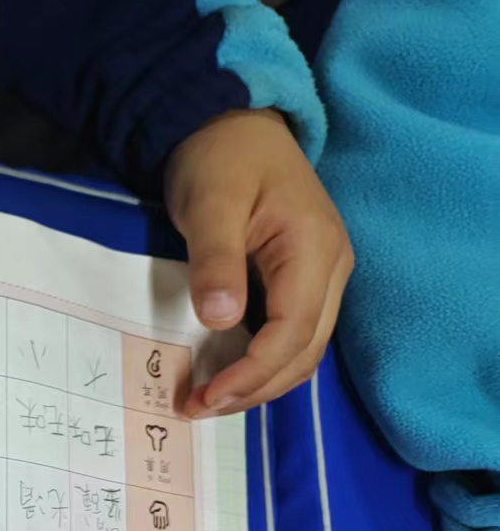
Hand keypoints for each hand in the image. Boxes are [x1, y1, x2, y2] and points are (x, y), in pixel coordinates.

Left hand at [164, 108, 352, 417]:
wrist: (231, 123)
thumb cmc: (220, 158)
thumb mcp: (209, 203)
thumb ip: (216, 260)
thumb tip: (221, 320)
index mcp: (314, 249)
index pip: (292, 333)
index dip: (252, 373)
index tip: (206, 396)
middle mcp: (330, 267)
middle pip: (304, 352)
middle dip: (255, 389)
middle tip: (199, 408)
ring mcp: (322, 274)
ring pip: (304, 350)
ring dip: (260, 382)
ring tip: (209, 400)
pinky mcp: (303, 277)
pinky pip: (292, 333)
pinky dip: (263, 361)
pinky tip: (226, 372)